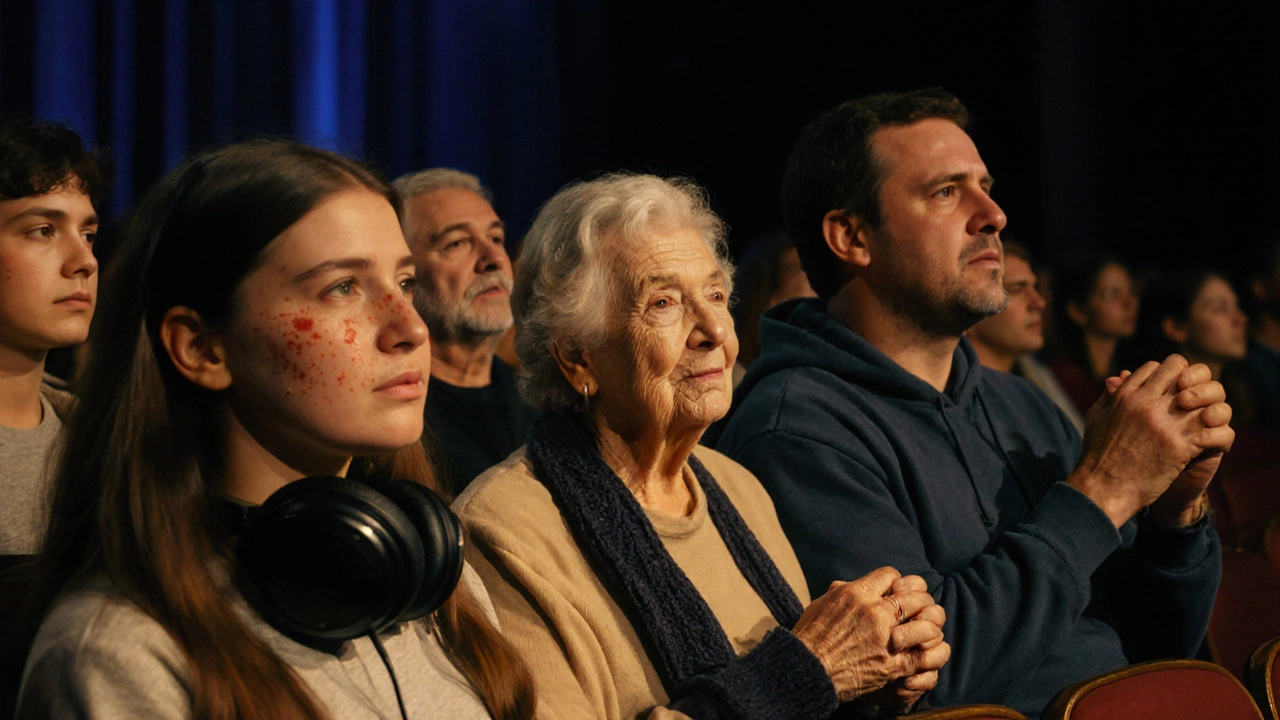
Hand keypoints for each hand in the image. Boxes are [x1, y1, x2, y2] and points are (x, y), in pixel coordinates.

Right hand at [793, 568, 949, 702]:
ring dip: (930, 622)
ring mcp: (886, 638)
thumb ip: (843, 591)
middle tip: (918, 605)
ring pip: (926, 621)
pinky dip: (931, 649)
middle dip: (919, 597)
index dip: (895, 581)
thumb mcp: (822, 603)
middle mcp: (875, 612)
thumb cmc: (810, 637)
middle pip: (915, 594)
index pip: (891, 574)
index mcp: (857, 593)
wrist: (808, 671)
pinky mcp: (893, 664)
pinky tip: (929, 647)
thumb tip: (852, 585)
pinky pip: (923, 653)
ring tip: (927, 625)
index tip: (894, 589)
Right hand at [1071, 355, 1226, 527]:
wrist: (1102, 489)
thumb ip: (1108, 396)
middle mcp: (1145, 402)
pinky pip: (1210, 429)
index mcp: (1125, 394)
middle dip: (1188, 382)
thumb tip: (1115, 379)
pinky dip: (1212, 433)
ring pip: (1201, 396)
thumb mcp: (1096, 418)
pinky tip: (1206, 442)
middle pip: (1180, 370)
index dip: (1165, 376)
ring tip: (1201, 421)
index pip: (1155, 366)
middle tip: (1190, 401)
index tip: (1169, 391)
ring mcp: (1164, 422)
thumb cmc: (1096, 455)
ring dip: (1204, 407)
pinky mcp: (1179, 445)